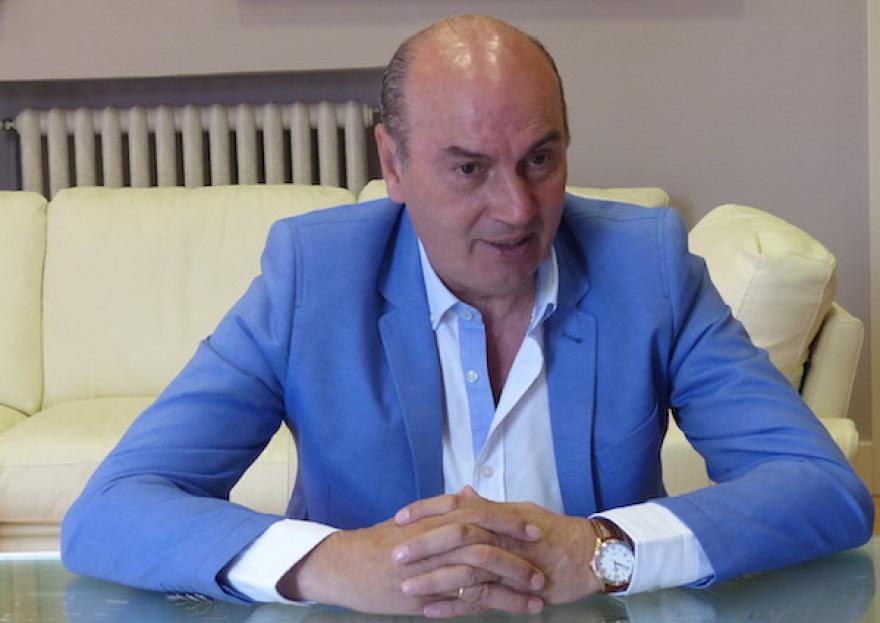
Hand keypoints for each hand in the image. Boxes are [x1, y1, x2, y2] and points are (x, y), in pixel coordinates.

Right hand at [276, 508, 543, 615]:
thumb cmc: (380, 542)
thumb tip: (468, 494)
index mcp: (435, 519)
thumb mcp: (413, 520)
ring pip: (480, 574)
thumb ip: (443, 508)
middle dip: (518, 554)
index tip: (535, 527)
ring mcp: (430, 569)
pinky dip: (490, 605)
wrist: (345, 565)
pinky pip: (463, 600)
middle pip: (485, 543)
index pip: (480, 514)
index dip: (509, 520)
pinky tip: (510, 612)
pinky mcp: (424, 595)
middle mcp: (435, 540)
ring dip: (512, 585)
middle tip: (544, 563)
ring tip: (538, 595)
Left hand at [393, 487, 601, 616]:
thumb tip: (462, 492)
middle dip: (424, 544)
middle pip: (457, 534)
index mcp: (500, 513)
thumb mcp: (519, 512)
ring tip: (406, 587)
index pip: (457, 505)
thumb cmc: (554, 532)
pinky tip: (431, 611)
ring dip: (434, 579)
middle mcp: (503, 534)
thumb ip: (488, 505)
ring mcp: (511, 562)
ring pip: (466, 569)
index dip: (427, 510)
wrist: (591, 555)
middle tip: (395, 553)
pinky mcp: (518, 590)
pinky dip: (455, 606)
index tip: (400, 517)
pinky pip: (482, 599)